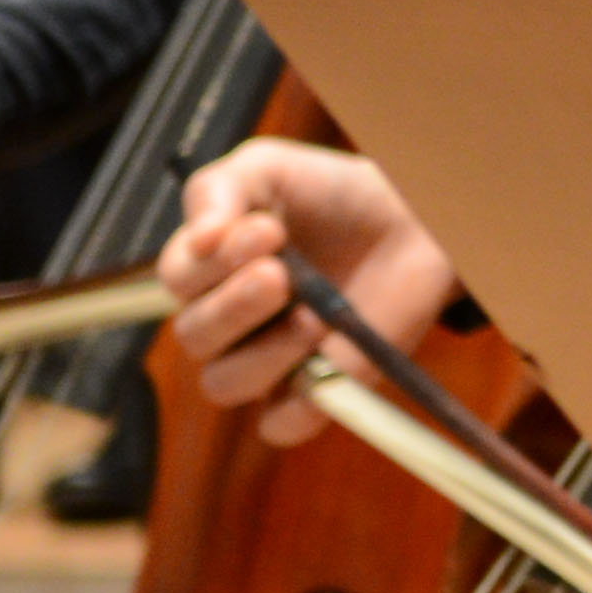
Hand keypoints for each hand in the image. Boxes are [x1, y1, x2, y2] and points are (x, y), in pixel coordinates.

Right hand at [158, 143, 456, 406]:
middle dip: (233, 305)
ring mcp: (268, 361)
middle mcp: (227, 321)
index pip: (179, 280)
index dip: (212, 262)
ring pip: (226, 384)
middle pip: (195, 336)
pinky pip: (282, 424)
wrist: (412, 219)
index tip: (269, 229)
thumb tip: (198, 237)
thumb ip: (219, 190)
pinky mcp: (315, 392)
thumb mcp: (269, 168)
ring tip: (312, 316)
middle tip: (281, 274)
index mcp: (206, 270)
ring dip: (264, 352)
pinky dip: (299, 402)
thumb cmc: (331, 194)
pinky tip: (327, 359)